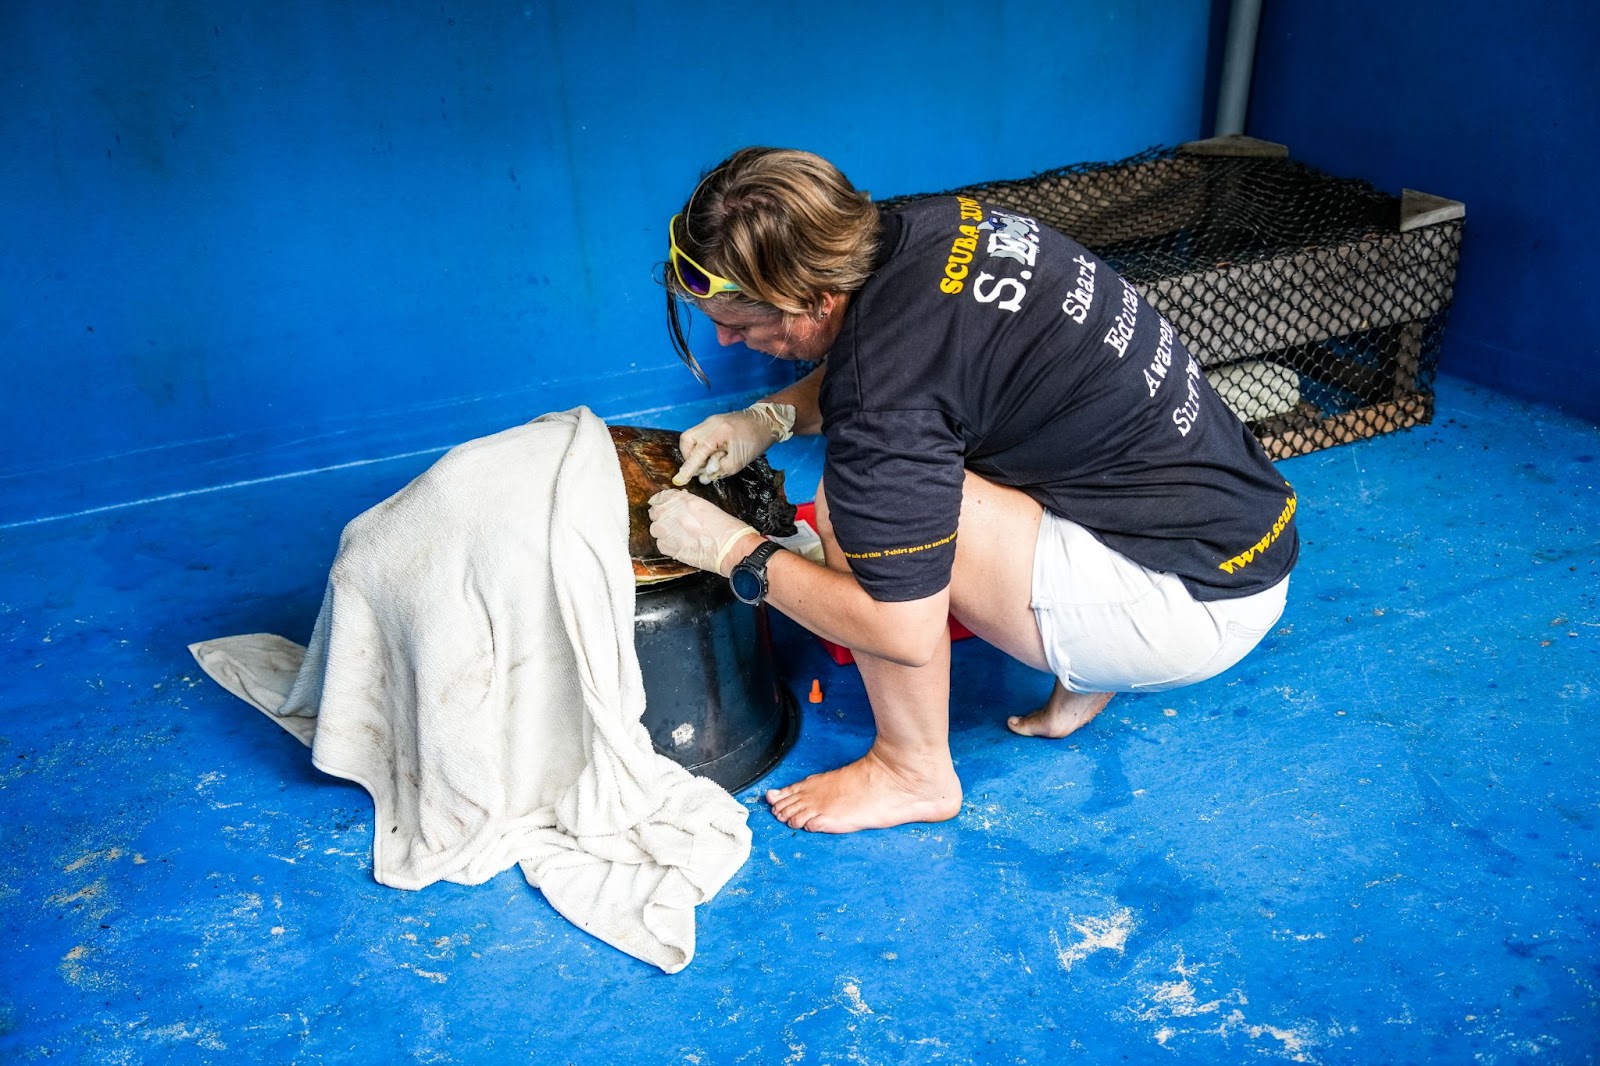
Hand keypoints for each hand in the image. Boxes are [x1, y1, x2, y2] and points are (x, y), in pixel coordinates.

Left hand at [648, 489, 763, 575]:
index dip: (660, 501)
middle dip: (661, 516)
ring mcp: (668, 531)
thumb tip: (680, 505)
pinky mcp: (669, 548)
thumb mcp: (707, 507)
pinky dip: (666, 544)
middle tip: (671, 522)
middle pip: (655, 512)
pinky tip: (678, 545)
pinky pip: (660, 544)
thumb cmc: (726, 528)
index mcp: (683, 500)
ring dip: (663, 531)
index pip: (662, 497)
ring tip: (676, 535)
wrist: (731, 547)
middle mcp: (672, 513)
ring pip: (655, 529)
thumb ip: (689, 504)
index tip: (660, 505)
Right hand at [672, 402, 796, 485]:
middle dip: (689, 457)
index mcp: (719, 432)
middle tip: (698, 468)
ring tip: (707, 461)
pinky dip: (701, 446)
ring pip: (691, 436)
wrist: (766, 421)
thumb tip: (703, 475)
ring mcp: (711, 420)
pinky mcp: (714, 421)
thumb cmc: (756, 442)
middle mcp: (711, 423)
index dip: (688, 467)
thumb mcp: (739, 462)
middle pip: (687, 440)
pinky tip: (711, 453)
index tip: (680, 479)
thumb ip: (719, 469)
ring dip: (694, 451)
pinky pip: (699, 434)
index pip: (698, 452)